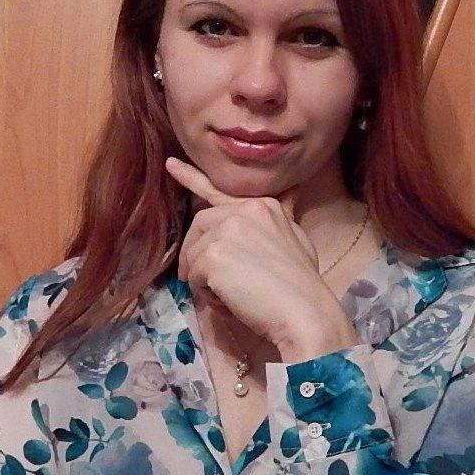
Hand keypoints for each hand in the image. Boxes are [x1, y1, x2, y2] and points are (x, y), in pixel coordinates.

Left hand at [164, 156, 356, 354]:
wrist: (303, 309)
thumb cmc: (302, 284)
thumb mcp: (296, 239)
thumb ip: (280, 220)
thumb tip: (292, 195)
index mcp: (263, 206)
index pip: (220, 192)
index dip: (192, 179)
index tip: (171, 166)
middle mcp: (244, 210)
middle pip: (201, 225)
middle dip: (193, 253)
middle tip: (192, 278)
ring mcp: (227, 228)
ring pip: (195, 254)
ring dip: (205, 280)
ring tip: (230, 296)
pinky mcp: (214, 253)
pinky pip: (195, 276)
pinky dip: (207, 294)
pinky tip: (230, 301)